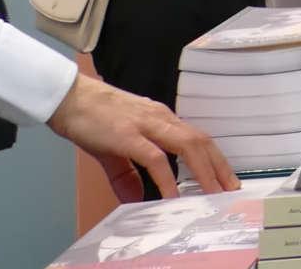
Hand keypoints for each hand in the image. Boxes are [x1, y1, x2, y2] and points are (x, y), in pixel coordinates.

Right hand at [47, 74, 238, 199]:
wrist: (69, 99)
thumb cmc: (93, 119)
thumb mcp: (114, 150)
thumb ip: (126, 176)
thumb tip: (135, 201)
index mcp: (161, 119)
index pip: (197, 138)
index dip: (214, 158)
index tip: (225, 179)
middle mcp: (161, 118)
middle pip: (200, 141)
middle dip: (218, 166)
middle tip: (231, 189)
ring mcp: (146, 125)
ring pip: (186, 145)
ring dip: (203, 171)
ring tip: (213, 193)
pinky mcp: (128, 135)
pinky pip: (155, 158)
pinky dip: (167, 178)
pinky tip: (173, 196)